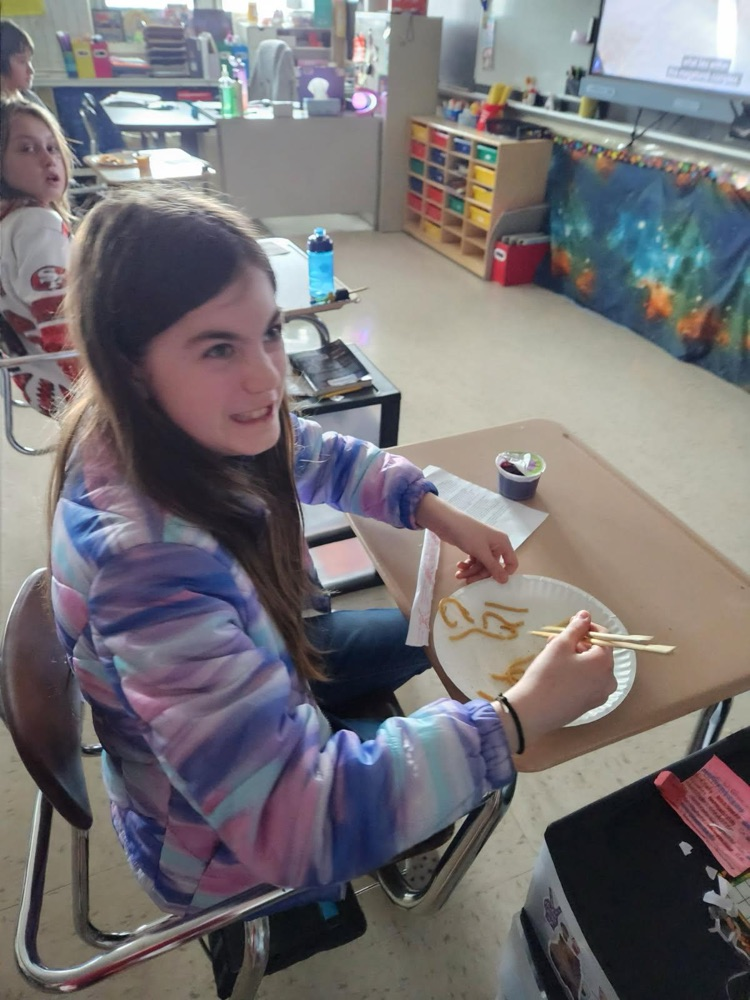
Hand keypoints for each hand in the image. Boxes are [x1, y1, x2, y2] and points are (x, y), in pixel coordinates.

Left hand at [415, 493, 517, 583]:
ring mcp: (484, 546)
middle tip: (468, 581)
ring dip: (471, 571)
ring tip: (459, 574)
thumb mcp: (481, 552)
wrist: (447, 522)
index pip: (511, 562)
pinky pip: (474, 560)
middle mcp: (496, 545)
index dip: (505, 573)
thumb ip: (494, 567)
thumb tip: (506, 581)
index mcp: (503, 543)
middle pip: (493, 566)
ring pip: (482, 565)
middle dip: (480, 574)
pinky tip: (459, 566)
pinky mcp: (474, 547)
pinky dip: (467, 565)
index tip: (494, 582)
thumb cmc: (468, 534)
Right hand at [494, 611, 616, 750]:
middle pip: (598, 654)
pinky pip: (588, 683)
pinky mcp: (589, 706)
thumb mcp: (560, 645)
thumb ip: (576, 628)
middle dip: (579, 643)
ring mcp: (600, 695)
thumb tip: (586, 615)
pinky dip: (577, 674)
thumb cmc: (548, 673)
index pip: (603, 637)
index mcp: (604, 663)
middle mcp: (608, 680)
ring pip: (592, 669)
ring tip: (553, 655)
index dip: (588, 628)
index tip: (571, 624)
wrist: (534, 710)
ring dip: (576, 658)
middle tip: (556, 640)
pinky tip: (558, 673)